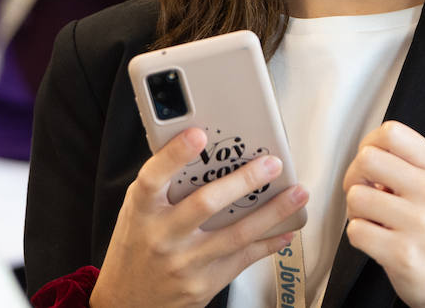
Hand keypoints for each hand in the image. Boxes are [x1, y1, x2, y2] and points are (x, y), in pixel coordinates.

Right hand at [90, 126, 309, 307]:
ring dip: (273, 212)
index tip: (199, 135)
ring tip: (297, 192)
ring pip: (236, 234)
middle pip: (205, 204)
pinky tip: (286, 228)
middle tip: (272, 164)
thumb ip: (163, 185)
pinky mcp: (204, 284)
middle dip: (244, 181)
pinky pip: (244, 258)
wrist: (127, 303)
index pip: (153, 178)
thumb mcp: (137, 212)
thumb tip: (206, 149)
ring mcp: (185, 262)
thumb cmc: (137, 247)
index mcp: (141, 211)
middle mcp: (162, 236)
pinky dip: (269, 243)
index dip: (175, 155)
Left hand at [342, 121, 424, 307]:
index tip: (370, 164)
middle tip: (364, 192)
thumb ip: (407, 163)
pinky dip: (358, 235)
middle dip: (355, 176)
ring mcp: (418, 222)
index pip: (391, 133)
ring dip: (355, 210)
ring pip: (356, 196)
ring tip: (372, 219)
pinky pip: (355, 230)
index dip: (369, 144)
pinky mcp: (402, 253)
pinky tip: (375, 239)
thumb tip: (366, 153)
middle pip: (367, 159)